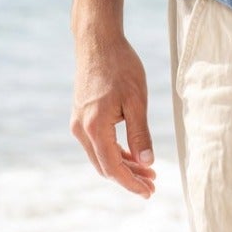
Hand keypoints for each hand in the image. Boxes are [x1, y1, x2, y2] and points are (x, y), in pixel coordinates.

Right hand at [70, 31, 156, 197]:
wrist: (97, 40)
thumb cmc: (120, 65)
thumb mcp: (136, 100)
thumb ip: (140, 134)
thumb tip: (147, 163)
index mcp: (94, 127)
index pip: (113, 168)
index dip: (131, 183)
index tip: (149, 192)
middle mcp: (81, 129)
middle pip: (105, 166)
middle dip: (128, 177)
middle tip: (153, 184)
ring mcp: (78, 121)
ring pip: (100, 156)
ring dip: (122, 165)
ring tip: (147, 170)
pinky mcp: (81, 114)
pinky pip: (97, 143)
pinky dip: (114, 151)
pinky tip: (132, 153)